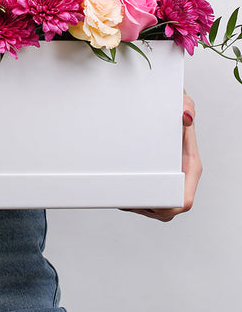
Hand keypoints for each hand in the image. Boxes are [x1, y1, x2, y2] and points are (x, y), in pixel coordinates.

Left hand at [129, 92, 201, 221]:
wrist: (165, 102)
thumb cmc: (173, 106)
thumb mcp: (180, 101)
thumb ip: (186, 107)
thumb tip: (186, 117)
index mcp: (189, 165)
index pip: (184, 198)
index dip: (167, 207)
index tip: (148, 203)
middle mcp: (181, 174)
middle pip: (169, 208)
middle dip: (149, 209)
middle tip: (128, 202)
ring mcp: (169, 175)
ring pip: (158, 205)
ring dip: (141, 205)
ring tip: (122, 198)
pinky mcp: (158, 172)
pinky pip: (149, 193)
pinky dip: (136, 196)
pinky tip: (122, 191)